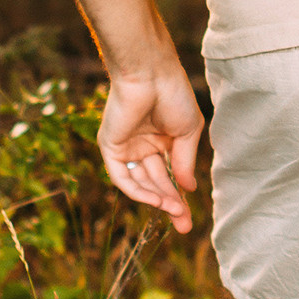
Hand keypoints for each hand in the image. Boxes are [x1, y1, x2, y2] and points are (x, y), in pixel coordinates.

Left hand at [99, 54, 203, 228]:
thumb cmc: (174, 95)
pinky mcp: (111, 147)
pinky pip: (122, 177)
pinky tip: (156, 200)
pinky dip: (138, 191)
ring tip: (175, 210)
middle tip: (184, 225)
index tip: (188, 218)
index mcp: (161, 140)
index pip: (168, 176)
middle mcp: (142, 146)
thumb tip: (187, 189)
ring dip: (157, 199)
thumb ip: (184, 162)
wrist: (151, 73)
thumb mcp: (188, 132)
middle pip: (155, 183)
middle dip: (170, 204)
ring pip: (140, 183)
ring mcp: (125, 147)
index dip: (179, 197)